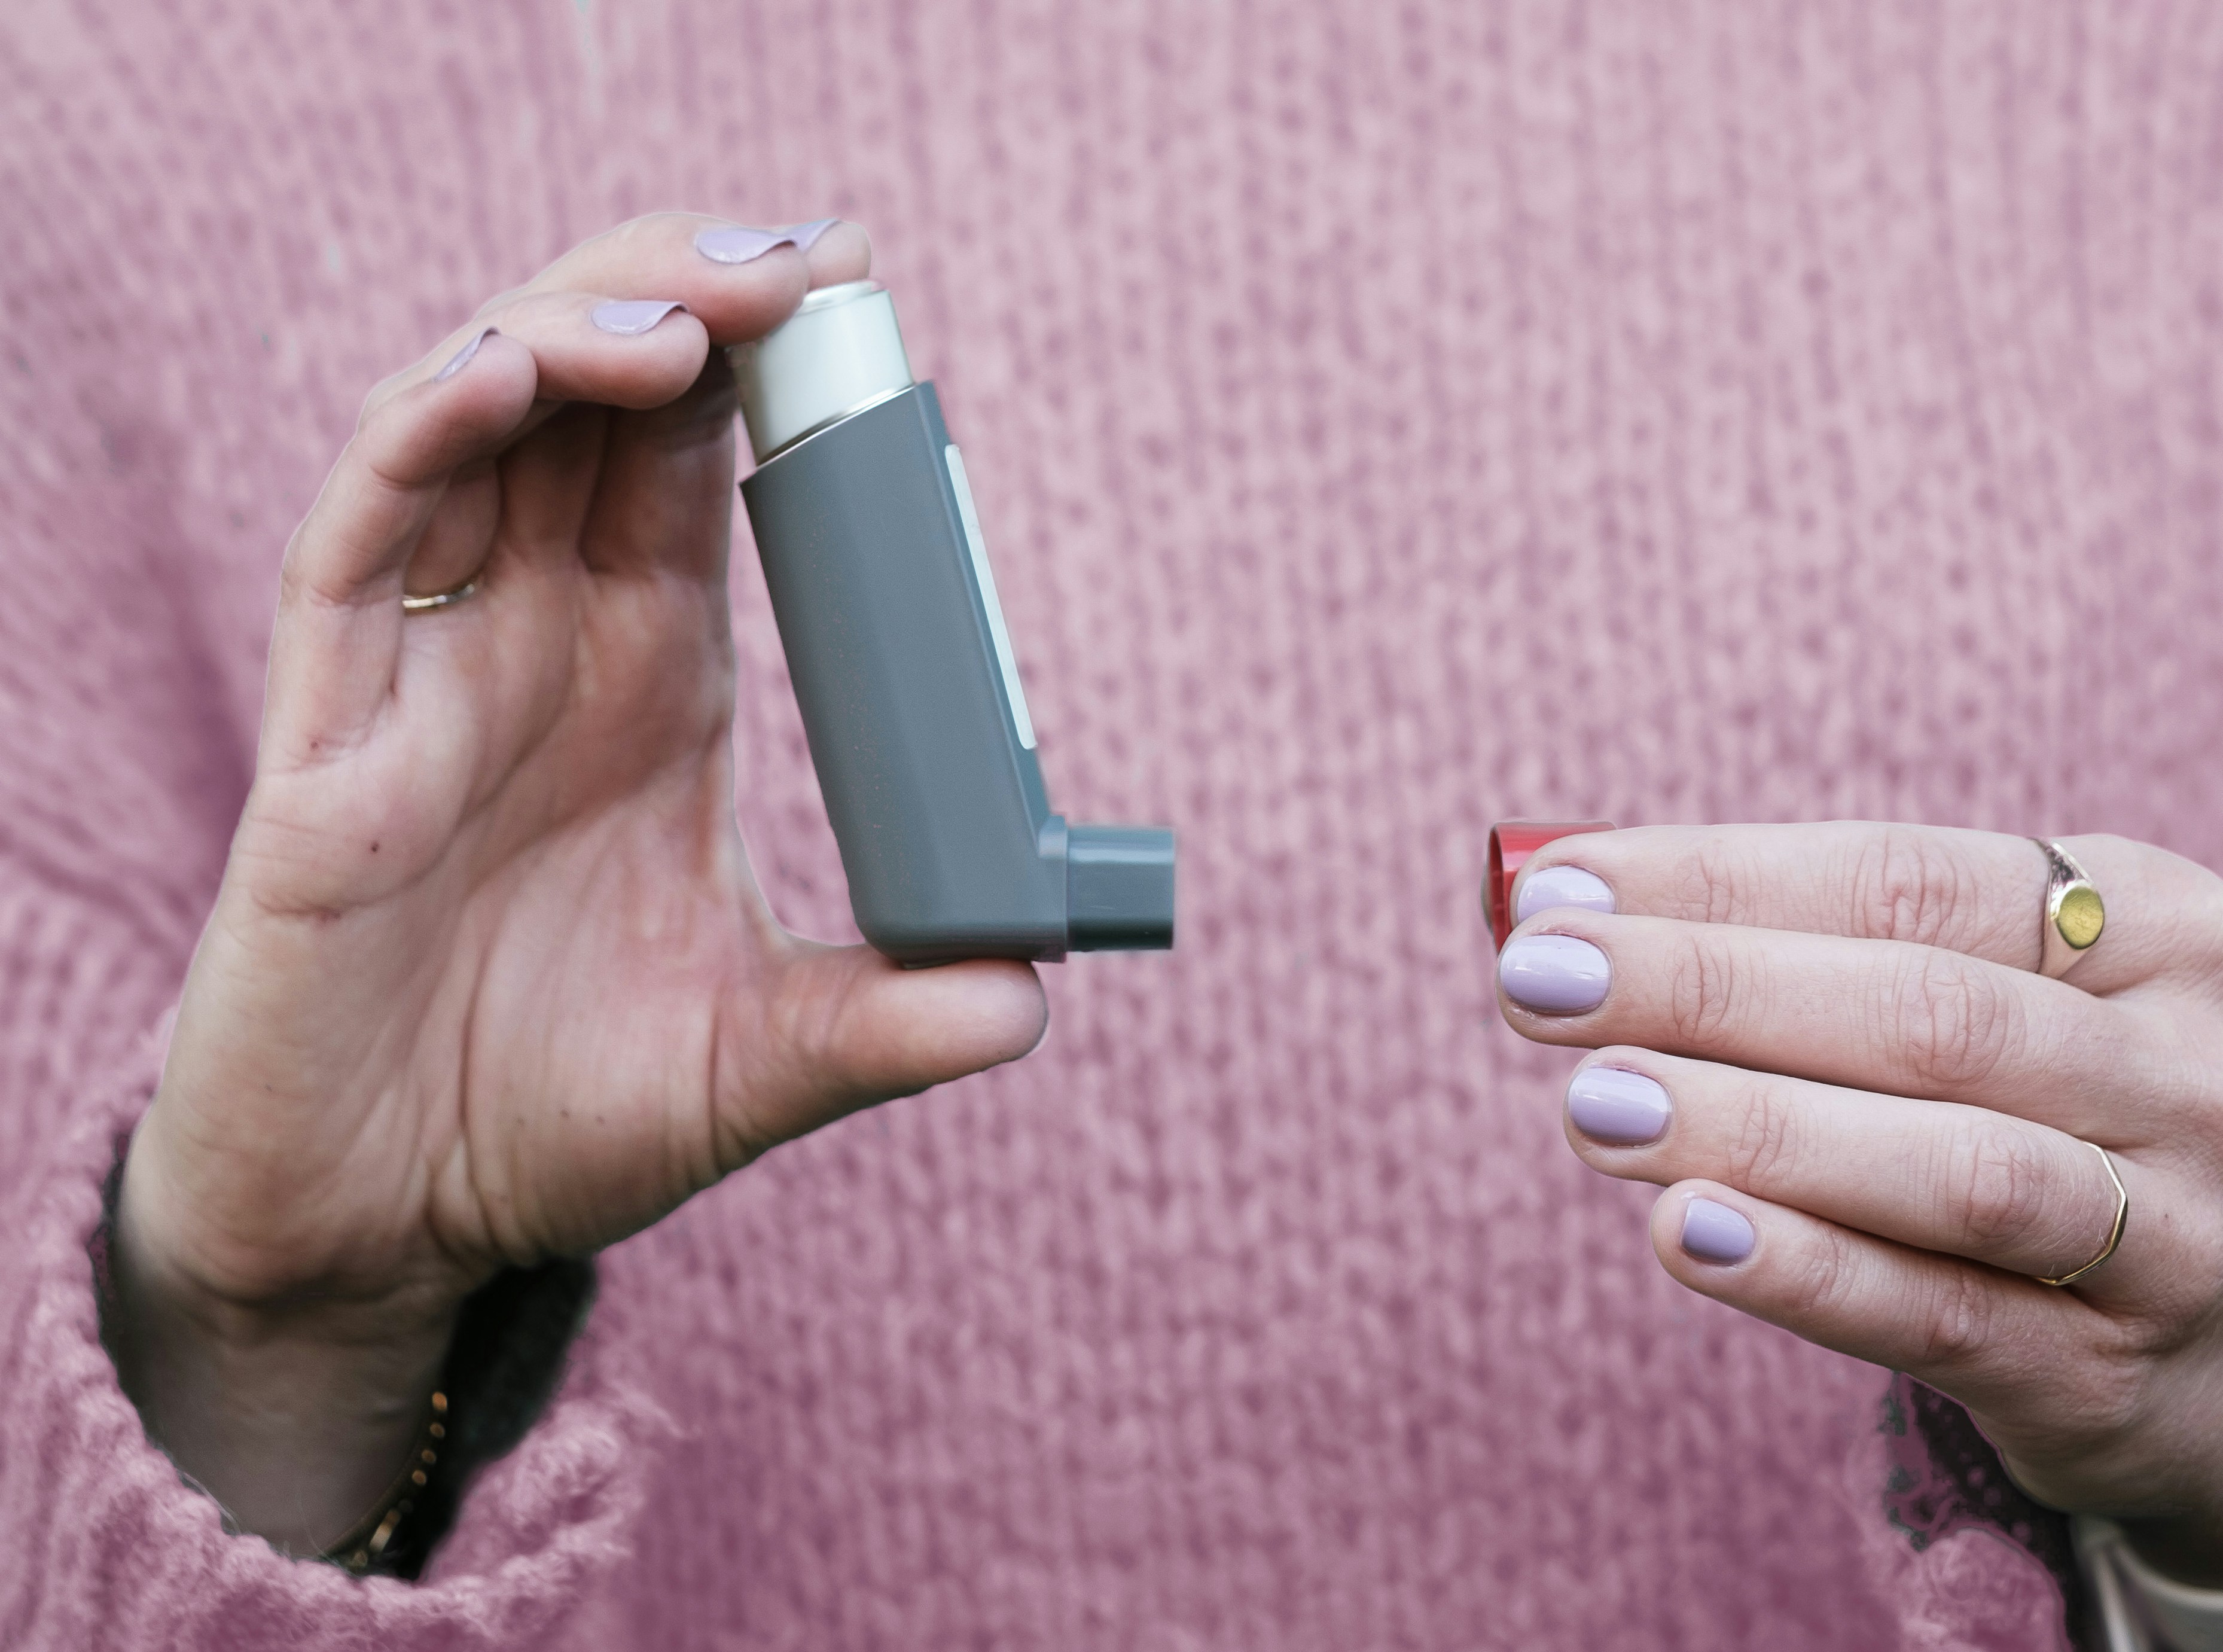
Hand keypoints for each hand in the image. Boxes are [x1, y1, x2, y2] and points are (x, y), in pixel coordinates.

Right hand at [111, 215, 1047, 1554]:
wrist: (391, 1229)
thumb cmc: (555, 1124)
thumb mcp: (750, 1062)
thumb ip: (879, 1023)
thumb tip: (1030, 997)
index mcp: (649, 682)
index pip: (699, 470)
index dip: (768, 369)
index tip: (859, 298)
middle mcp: (538, 646)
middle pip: (595, 404)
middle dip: (689, 299)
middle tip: (808, 263)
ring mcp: (426, 676)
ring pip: (473, 426)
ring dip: (574, 336)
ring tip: (692, 319)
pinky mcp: (323, 739)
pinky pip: (357, 538)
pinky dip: (423, 436)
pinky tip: (504, 377)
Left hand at [1495, 823, 2222, 1584]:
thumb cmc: (2053, 1115)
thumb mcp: (2006, 1000)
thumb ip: (1822, 952)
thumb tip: (1569, 912)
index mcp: (2143, 929)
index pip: (1905, 881)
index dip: (1717, 879)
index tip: (1555, 891)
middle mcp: (2179, 1069)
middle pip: (1924, 1012)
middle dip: (1706, 988)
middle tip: (1535, 980)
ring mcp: (2174, 1231)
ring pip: (1952, 1167)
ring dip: (1753, 1127)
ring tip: (1593, 1101)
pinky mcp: (2111, 1376)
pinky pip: (1948, 1318)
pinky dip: (1810, 1271)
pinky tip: (1682, 1233)